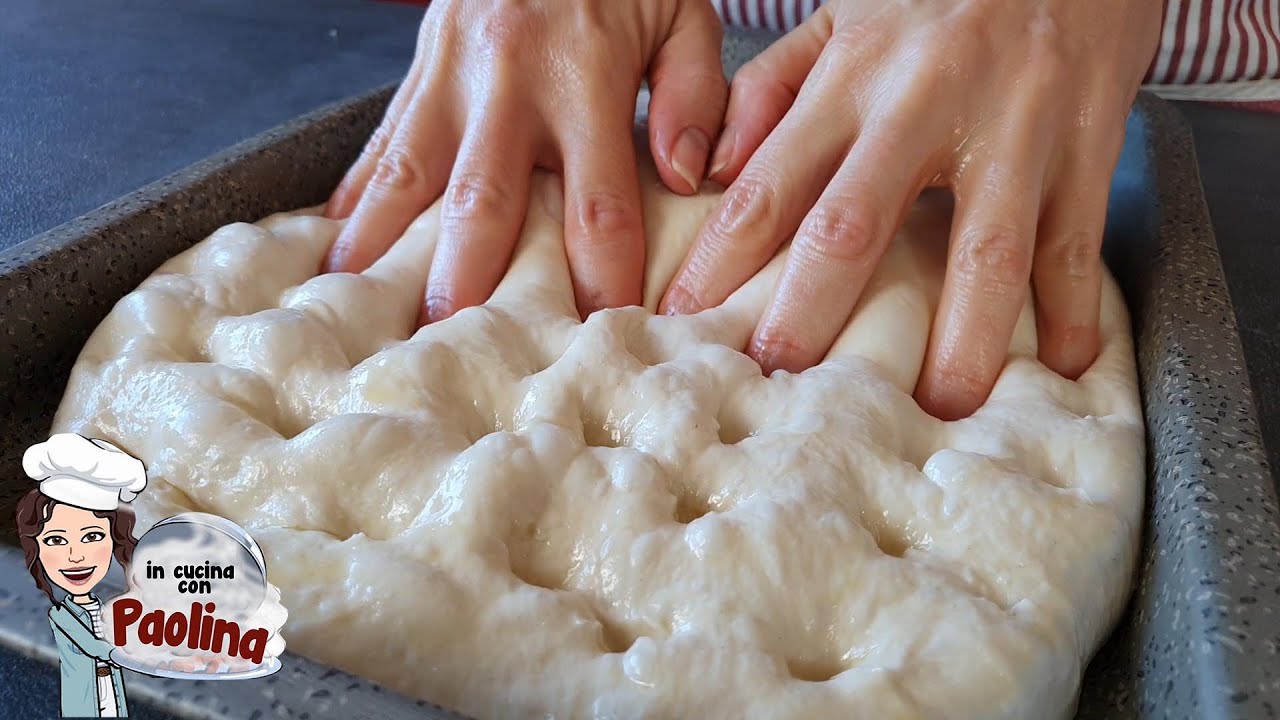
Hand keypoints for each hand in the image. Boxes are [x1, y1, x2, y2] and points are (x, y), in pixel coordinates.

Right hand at [323, 0, 727, 322]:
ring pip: (410, 178)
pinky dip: (355, 199)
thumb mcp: (683, 11)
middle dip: (469, 285)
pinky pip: (382, 143)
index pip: (597, 205)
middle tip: (453, 352)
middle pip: (485, 205)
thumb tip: (689, 178)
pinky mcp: (417, 70)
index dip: (601, 278)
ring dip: (387, 252)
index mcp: (586, 77)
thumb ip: (692, 94)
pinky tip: (337, 251)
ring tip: (365, 313)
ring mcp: (450, 76)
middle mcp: (508, 84)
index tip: (599, 338)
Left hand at [659, 0, 1161, 419]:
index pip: (767, 186)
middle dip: (810, 317)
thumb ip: (774, 85)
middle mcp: (924, 104)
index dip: (719, 264)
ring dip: (960, 342)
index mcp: (853, 76)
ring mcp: (1015, 125)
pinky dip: (1073, 309)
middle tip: (783, 386)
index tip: (683, 326)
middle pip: (854, 227)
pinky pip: (1078, 241)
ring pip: (983, 252)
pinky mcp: (1090, 140)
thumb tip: (713, 166)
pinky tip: (1062, 365)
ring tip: (937, 408)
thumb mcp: (846, 10)